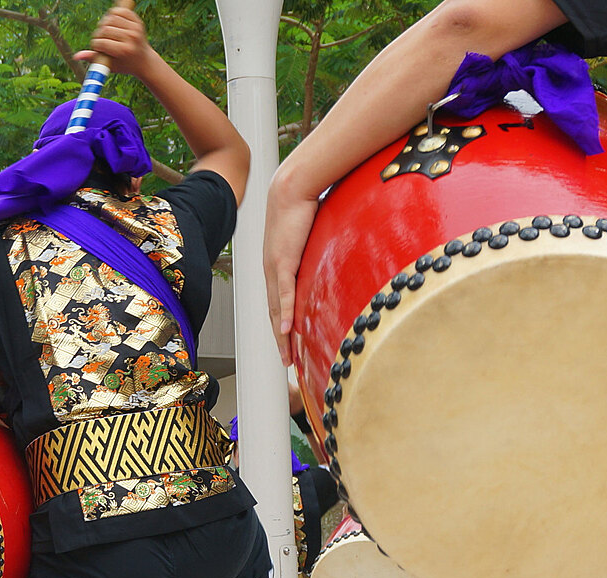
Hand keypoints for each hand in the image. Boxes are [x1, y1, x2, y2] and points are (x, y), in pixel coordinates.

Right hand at [75, 6, 156, 77]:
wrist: (144, 61)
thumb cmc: (123, 65)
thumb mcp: (108, 65)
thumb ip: (92, 59)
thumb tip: (76, 56)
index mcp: (124, 51)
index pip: (101, 42)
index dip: (96, 44)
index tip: (98, 47)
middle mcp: (131, 38)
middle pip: (105, 28)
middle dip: (99, 34)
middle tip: (101, 39)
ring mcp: (135, 28)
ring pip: (111, 18)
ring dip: (105, 23)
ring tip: (106, 31)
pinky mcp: (137, 21)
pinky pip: (120, 11)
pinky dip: (113, 14)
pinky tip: (112, 23)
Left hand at [263, 174, 320, 365]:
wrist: (293, 185)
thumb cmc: (304, 205)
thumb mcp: (311, 235)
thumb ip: (318, 251)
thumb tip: (335, 255)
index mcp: (277, 266)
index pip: (277, 303)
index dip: (281, 326)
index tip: (287, 345)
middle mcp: (271, 271)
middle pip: (274, 315)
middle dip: (280, 341)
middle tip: (287, 362)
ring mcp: (275, 268)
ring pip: (276, 311)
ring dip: (281, 337)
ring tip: (287, 358)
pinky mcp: (283, 262)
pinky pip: (284, 295)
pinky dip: (283, 315)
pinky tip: (285, 333)